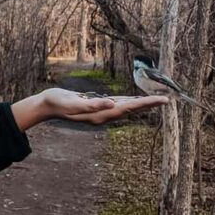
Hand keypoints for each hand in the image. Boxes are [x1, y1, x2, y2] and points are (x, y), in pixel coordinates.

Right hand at [11, 88, 167, 130]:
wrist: (46, 105)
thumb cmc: (58, 102)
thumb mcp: (73, 102)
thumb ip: (92, 105)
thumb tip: (111, 104)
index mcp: (101, 114)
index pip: (129, 108)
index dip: (147, 104)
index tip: (163, 101)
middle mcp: (104, 115)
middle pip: (132, 109)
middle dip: (149, 104)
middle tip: (167, 100)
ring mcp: (100, 112)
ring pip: (126, 107)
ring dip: (141, 104)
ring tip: (156, 101)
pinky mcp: (97, 106)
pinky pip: (117, 104)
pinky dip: (129, 101)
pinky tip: (133, 99)